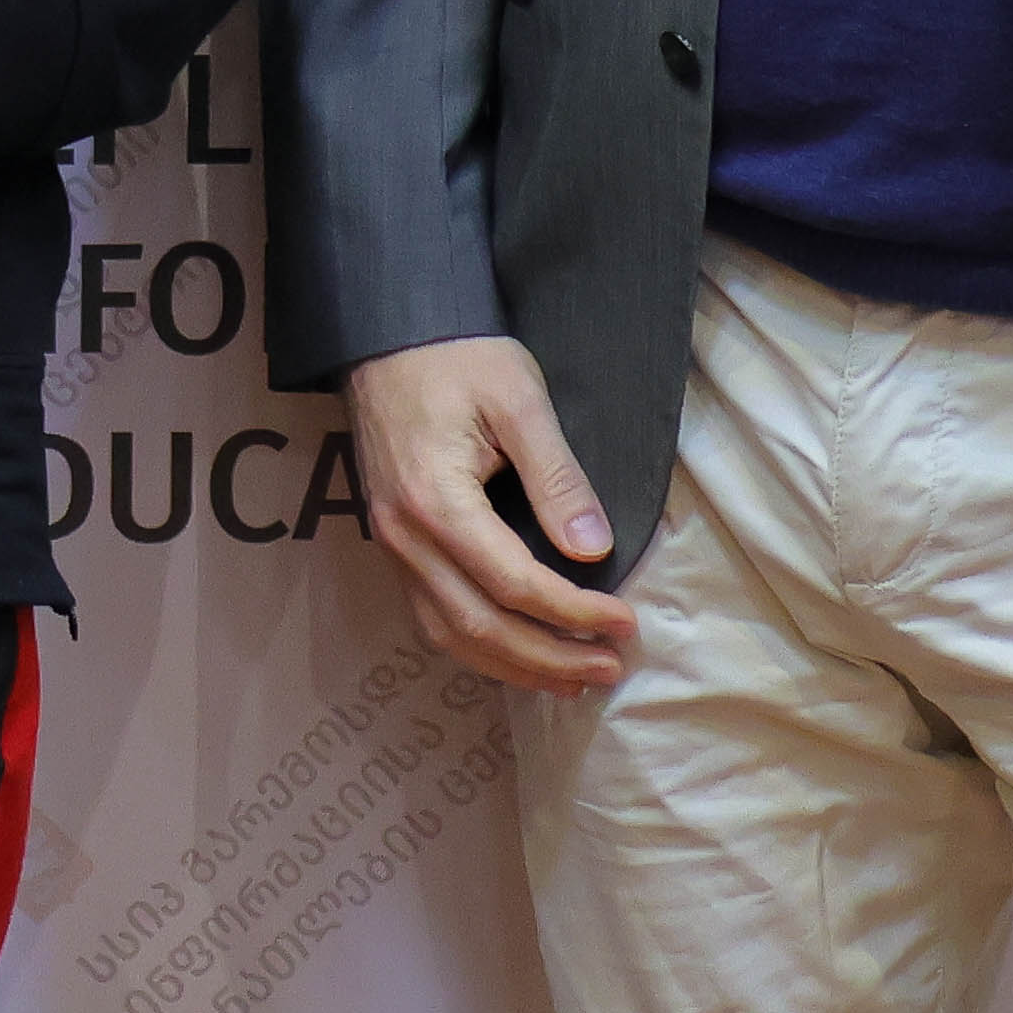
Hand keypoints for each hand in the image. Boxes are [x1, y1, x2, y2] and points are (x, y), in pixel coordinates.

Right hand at [341, 335, 639, 695]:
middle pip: (479, 625)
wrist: (386, 332)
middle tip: (609, 667)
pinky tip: (516, 653)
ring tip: (571, 679)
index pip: (514, 583)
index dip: (574, 612)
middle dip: (549, 657)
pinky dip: (477, 646)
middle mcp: (404, 535)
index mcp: (435, 501)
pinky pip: (431, 615)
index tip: (626, 621)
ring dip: (513, 666)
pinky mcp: (393, 541)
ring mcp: (391, 543)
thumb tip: (594, 551)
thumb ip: (557, 479)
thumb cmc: (456, 357)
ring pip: (449, 633)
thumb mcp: (520, 401)